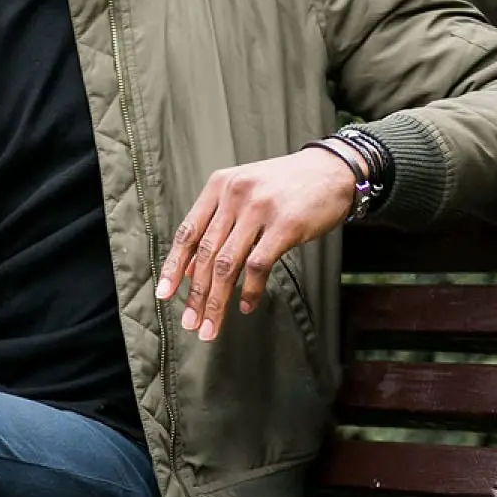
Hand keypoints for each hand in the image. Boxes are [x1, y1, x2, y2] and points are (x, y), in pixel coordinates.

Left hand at [156, 148, 360, 341]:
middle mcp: (235, 194)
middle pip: (207, 253)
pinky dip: (250, 290)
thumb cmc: (285, 186)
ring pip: (228, 264)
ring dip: (217, 300)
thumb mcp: (244, 193)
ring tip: (212, 326)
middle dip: (196, 294)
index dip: (174, 266)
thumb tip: (191, 267)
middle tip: (191, 323)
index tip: (164, 294)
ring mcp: (260, 209)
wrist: (332, 170)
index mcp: (219, 186)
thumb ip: (218, 224)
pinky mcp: (285, 225)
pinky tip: (245, 305)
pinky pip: (258, 265)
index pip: (188, 232)